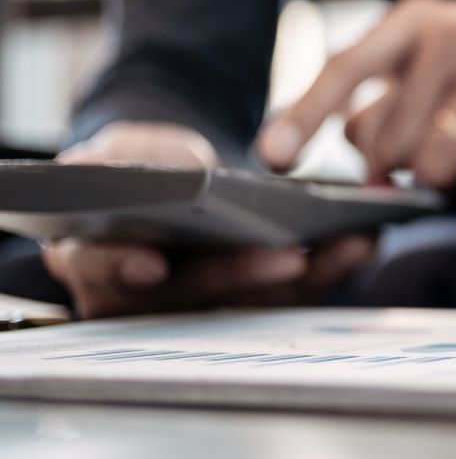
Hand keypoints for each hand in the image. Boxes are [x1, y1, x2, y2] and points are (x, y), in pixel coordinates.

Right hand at [46, 121, 375, 318]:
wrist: (160, 179)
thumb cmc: (129, 167)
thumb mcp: (116, 153)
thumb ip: (122, 164)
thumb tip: (159, 177)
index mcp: (91, 258)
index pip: (100, 270)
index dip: (122, 267)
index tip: (151, 263)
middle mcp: (140, 297)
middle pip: (190, 296)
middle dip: (241, 275)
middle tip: (289, 256)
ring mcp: (196, 305)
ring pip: (249, 303)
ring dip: (305, 278)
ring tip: (348, 244)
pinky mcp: (245, 300)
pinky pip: (286, 295)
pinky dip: (326, 270)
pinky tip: (359, 242)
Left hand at [257, 0, 455, 215]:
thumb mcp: (440, 73)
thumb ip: (389, 108)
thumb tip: (358, 163)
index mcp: (419, 17)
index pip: (345, 67)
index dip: (303, 116)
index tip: (273, 160)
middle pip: (390, 138)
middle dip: (401, 175)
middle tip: (431, 174)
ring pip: (436, 163)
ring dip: (446, 189)